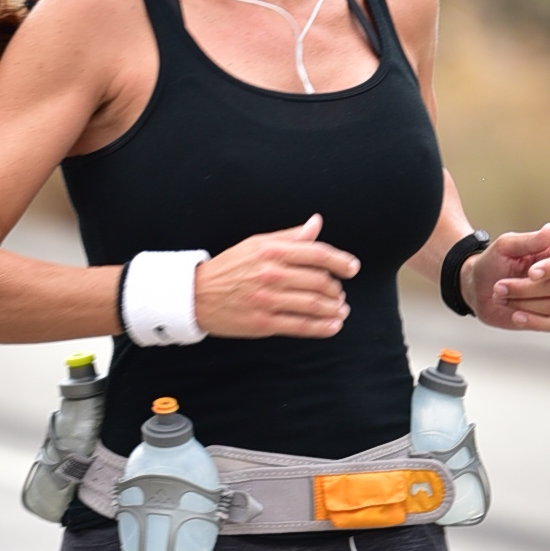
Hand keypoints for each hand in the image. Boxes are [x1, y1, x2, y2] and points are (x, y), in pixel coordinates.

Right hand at [194, 213, 358, 337]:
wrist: (197, 295)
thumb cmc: (230, 267)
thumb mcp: (257, 244)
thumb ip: (290, 236)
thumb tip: (316, 223)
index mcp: (272, 252)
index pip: (317, 253)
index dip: (340, 261)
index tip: (353, 268)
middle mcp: (272, 274)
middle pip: (319, 281)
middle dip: (336, 288)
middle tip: (339, 292)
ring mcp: (268, 300)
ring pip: (313, 304)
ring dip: (333, 308)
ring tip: (341, 309)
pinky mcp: (263, 323)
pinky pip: (300, 326)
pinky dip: (322, 328)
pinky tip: (334, 326)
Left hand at [467, 222, 549, 330]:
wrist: (477, 288)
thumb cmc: (492, 263)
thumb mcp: (505, 247)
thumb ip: (529, 240)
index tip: (531, 273)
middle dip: (522, 288)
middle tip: (498, 286)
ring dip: (520, 302)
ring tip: (500, 296)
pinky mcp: (548, 317)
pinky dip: (533, 321)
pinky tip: (515, 316)